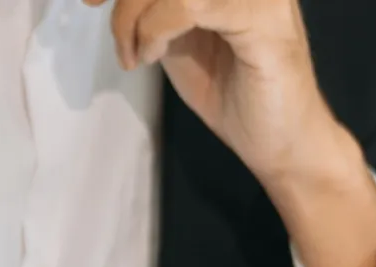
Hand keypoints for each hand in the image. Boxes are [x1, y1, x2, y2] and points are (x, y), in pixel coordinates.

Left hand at [95, 0, 341, 185]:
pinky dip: (155, 29)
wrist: (282, 143)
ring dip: (134, 12)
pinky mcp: (262, 18)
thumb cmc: (237, 95)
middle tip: (92, 4)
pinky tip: (151, 56)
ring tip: (133, 51)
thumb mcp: (180, 38)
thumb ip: (155, 6)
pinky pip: (188, 3)